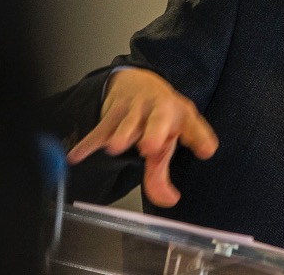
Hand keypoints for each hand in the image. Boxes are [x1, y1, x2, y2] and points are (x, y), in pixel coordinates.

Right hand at [66, 68, 217, 206]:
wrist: (137, 81)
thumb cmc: (159, 117)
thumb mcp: (168, 139)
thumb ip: (163, 174)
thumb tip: (168, 201)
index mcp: (180, 117)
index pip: (193, 126)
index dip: (200, 137)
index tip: (207, 150)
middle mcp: (159, 111)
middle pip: (158, 121)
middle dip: (154, 133)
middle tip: (151, 148)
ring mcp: (134, 110)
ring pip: (127, 122)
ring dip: (122, 133)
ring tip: (116, 148)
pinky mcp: (112, 114)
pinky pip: (99, 130)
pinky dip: (87, 144)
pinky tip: (76, 156)